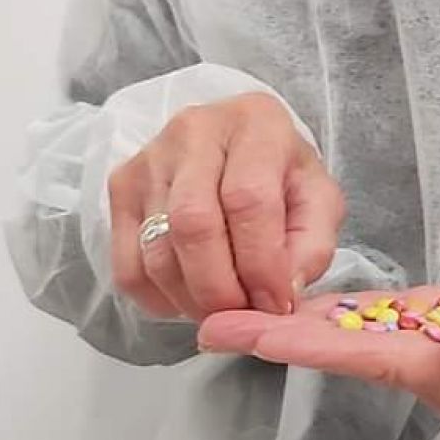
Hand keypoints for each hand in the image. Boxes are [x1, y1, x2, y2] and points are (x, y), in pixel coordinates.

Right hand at [109, 94, 344, 321]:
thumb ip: (312, 245)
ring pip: (157, 251)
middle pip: (193, 225)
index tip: (275, 303)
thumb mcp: (319, 200)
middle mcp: (194, 132)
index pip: (248, 200)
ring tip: (222, 309)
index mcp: (256, 125)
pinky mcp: (120, 188)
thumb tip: (282, 290)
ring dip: (191, 299)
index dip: (261, 263)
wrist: (237, 146)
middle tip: (243, 315)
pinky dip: (160, 299)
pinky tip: (189, 296)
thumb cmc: (282, 175)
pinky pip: (128, 267)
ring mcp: (149, 159)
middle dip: (220, 289)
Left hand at [197, 271, 439, 423]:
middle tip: (208, 326)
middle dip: (278, 339)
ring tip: (231, 315)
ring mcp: (438, 352)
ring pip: (353, 339)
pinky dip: (336, 316)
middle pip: (343, 354)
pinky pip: (381, 325)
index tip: (255, 336)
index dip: (311, 346)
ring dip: (294, 326)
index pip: (370, 360)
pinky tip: (298, 305)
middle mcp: (436, 371)